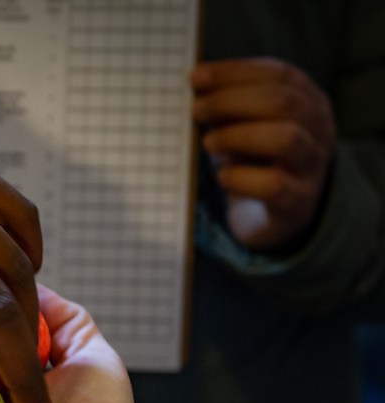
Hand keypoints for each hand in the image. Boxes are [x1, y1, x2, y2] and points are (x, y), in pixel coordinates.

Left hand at [192, 58, 336, 250]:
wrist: (273, 217)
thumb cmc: (255, 160)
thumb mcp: (245, 126)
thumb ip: (227, 105)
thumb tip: (195, 83)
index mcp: (309, 102)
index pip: (280, 75)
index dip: (236, 73)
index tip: (196, 76)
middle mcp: (319, 130)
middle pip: (283, 103)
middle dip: (232, 101)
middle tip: (196, 110)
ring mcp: (312, 168)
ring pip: (285, 139)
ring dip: (239, 136)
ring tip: (208, 143)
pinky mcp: (297, 203)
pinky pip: (273, 185)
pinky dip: (241, 177)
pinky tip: (223, 176)